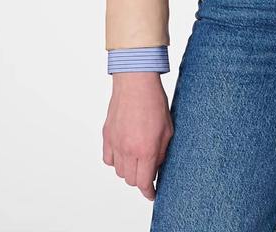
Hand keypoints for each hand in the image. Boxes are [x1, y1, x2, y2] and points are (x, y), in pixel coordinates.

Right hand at [102, 72, 173, 199]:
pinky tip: (124, 151)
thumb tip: (155, 166)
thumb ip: (161, 152)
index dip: (148, 192)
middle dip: (140, 179)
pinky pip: (108, 159)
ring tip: (137, 158)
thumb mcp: (168, 129)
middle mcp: (128, 150)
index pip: (143, 182)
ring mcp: (115, 143)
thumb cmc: (154, 101)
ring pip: (119, 171)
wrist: (135, 82)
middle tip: (148, 170)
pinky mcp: (107, 136)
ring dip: (128, 170)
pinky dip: (116, 160)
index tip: (152, 194)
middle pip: (130, 180)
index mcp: (146, 149)